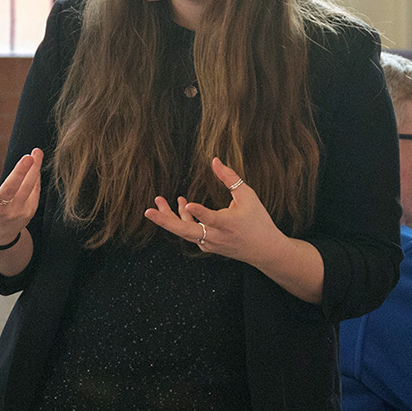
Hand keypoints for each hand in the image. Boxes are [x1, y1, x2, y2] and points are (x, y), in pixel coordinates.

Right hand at [0, 148, 41, 247]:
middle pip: (10, 190)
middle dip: (19, 173)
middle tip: (27, 157)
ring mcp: (15, 213)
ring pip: (27, 188)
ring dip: (33, 170)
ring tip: (36, 152)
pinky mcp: (28, 212)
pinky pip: (33, 192)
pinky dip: (35, 177)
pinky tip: (36, 163)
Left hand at [145, 157, 284, 265]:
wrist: (263, 250)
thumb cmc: (257, 220)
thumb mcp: (248, 196)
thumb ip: (231, 178)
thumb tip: (214, 160)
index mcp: (229, 224)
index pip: (212, 219)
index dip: (199, 212)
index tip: (188, 204)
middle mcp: (216, 236)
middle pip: (186, 231)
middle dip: (165, 221)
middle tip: (148, 211)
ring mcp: (209, 243)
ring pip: (184, 232)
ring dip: (169, 217)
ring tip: (158, 200)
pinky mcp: (207, 245)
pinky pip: (190, 232)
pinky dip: (183, 219)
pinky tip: (181, 205)